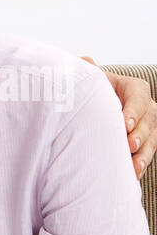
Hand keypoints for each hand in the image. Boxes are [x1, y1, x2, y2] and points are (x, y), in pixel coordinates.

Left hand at [84, 58, 156, 177]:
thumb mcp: (95, 81)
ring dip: (143, 154)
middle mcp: (147, 106)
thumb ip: (90, 72)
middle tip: (130, 145)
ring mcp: (150, 125)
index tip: (125, 124)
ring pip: (152, 139)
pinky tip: (134, 174)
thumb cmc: (97, 92)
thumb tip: (85, 60)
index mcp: (134, 88)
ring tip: (134, 166)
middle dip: (140, 134)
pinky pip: (148, 153)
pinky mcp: (148, 141)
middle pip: (148, 120)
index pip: (138, 97)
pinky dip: (141, 164)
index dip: (133, 111)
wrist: (101, 108)